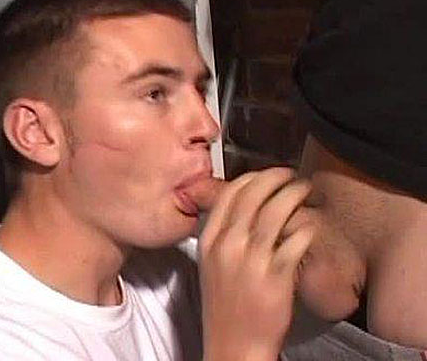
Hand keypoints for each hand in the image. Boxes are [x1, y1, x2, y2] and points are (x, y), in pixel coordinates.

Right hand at [186, 168, 314, 360]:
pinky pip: (295, 238)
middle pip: (253, 195)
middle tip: (289, 175)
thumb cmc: (226, 308)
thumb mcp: (212, 266)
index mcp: (209, 242)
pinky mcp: (276, 275)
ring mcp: (251, 260)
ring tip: (304, 190)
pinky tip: (309, 226)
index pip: (229, 194)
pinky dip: (305, 226)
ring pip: (276, 210)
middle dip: (275, 177)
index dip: (251, 177)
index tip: (264, 175)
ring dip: (294, 193)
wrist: (234, 345)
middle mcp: (228, 246)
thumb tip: (241, 209)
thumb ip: (222, 236)